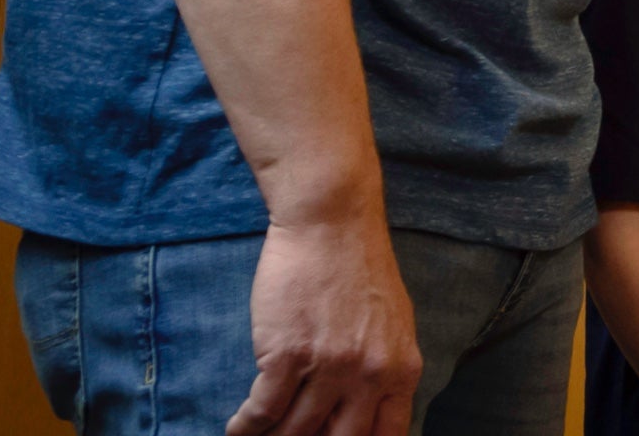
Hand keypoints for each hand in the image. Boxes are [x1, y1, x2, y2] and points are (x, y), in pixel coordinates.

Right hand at [230, 215, 418, 435]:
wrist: (331, 224)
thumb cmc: (358, 269)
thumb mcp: (392, 325)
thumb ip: (383, 370)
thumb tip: (366, 410)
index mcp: (401, 370)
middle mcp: (370, 375)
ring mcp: (329, 367)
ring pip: (295, 430)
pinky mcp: (287, 355)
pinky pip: (262, 410)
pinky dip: (245, 428)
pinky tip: (236, 431)